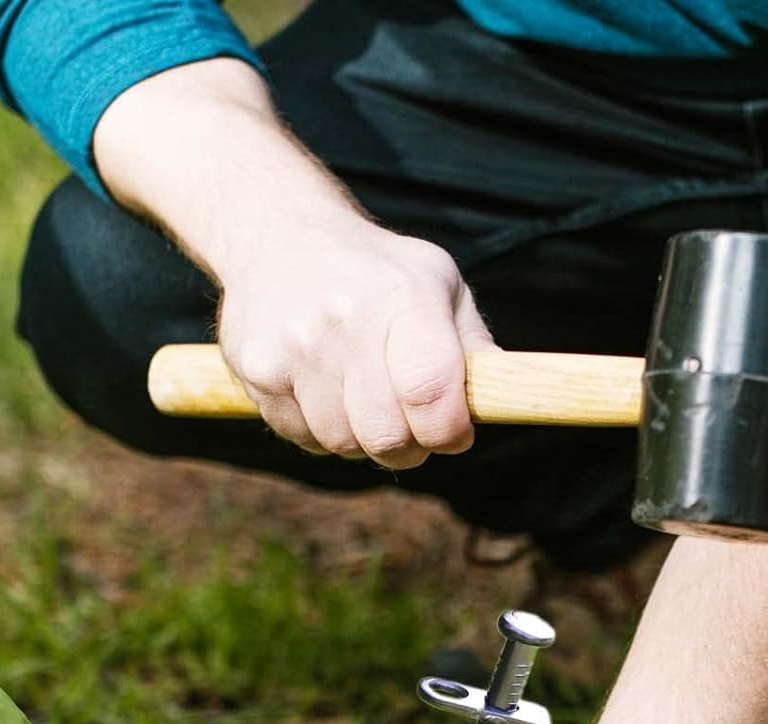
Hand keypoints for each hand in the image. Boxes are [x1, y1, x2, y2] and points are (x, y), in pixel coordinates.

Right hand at [93, 59, 492, 469]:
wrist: (276, 233)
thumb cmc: (374, 270)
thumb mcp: (436, 283)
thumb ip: (472, 343)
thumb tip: (509, 397)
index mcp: (403, 296)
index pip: (431, 393)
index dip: (448, 432)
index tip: (453, 434)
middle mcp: (346, 319)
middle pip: (387, 436)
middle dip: (408, 446)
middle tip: (409, 427)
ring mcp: (296, 346)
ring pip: (343, 444)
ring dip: (360, 439)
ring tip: (360, 399)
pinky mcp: (258, 369)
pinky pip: (303, 437)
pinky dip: (319, 430)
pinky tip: (320, 389)